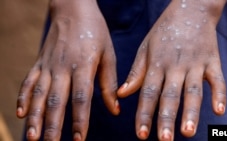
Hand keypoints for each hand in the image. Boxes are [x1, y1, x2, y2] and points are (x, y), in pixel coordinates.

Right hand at [16, 1, 119, 139]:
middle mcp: (63, 67)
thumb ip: (110, 83)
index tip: (78, 140)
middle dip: (52, 125)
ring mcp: (48, 64)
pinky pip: (29, 81)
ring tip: (32, 137)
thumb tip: (116, 110)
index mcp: (84, 66)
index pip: (81, 98)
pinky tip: (20, 113)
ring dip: (34, 117)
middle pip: (56, 100)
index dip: (80, 120)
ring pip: (38, 94)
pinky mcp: (40, 61)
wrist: (73, 8)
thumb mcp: (108, 55)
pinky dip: (23, 97)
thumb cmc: (95, 32)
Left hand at [118, 0, 226, 139]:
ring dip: (191, 112)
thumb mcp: (145, 49)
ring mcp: (195, 63)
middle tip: (164, 140)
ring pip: (193, 90)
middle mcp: (175, 66)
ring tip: (187, 132)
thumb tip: (122, 95)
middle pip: (170, 95)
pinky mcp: (212, 60)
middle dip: (166, 119)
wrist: (190, 9)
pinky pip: (218, 79)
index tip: (141, 134)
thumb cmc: (164, 31)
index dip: (144, 114)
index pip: (148, 93)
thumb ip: (136, 73)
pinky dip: (219, 94)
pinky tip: (219, 110)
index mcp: (157, 64)